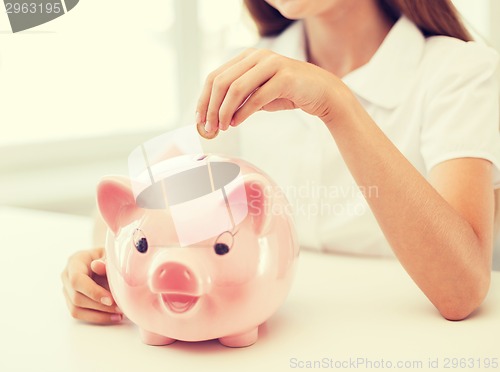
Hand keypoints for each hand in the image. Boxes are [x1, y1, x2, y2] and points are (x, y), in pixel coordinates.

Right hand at [61, 248, 121, 323]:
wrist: (104, 259)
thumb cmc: (108, 256)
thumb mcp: (109, 253)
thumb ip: (105, 259)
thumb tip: (98, 265)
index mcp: (75, 262)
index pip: (77, 280)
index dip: (93, 292)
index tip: (110, 300)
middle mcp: (66, 277)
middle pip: (76, 297)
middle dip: (99, 306)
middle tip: (119, 308)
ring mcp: (67, 290)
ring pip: (76, 309)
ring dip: (99, 315)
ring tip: (118, 315)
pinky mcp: (72, 301)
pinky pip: (80, 314)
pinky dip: (97, 317)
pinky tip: (113, 317)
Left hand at [195, 48, 349, 132]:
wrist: (322, 92)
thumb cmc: (288, 93)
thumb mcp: (258, 94)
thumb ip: (238, 99)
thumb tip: (213, 116)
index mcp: (247, 57)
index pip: (216, 76)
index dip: (204, 98)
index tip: (199, 118)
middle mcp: (258, 56)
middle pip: (222, 81)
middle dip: (211, 107)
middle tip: (209, 127)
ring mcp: (272, 64)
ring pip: (237, 88)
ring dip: (225, 111)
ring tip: (223, 127)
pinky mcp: (285, 77)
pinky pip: (257, 97)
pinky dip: (243, 112)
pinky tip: (237, 123)